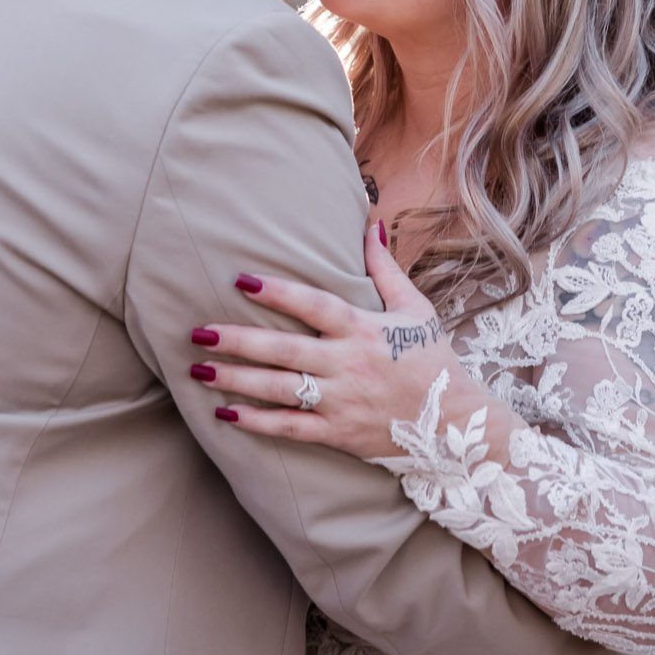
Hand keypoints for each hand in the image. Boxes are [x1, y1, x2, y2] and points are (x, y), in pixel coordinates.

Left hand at [191, 218, 476, 460]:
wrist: (457, 427)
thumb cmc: (432, 361)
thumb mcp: (415, 309)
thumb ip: (385, 268)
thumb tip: (369, 222)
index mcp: (364, 329)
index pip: (314, 306)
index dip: (278, 292)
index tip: (241, 280)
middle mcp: (348, 364)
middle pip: (284, 350)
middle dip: (238, 341)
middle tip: (197, 332)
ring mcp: (341, 401)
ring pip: (280, 390)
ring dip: (236, 380)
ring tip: (198, 370)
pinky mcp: (338, 433)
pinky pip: (291, 427)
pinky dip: (256, 422)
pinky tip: (225, 413)